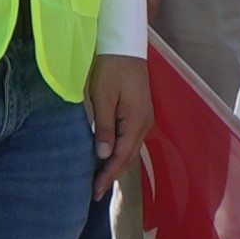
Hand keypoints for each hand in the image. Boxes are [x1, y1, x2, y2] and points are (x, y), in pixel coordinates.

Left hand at [84, 52, 152, 201]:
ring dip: (116, 165)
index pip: (121, 156)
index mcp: (136, 121)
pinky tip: (109, 157)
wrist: (125, 45)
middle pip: (128, 156)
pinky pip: (130, 139)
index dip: (108, 175)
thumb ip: (105, 127)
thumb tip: (103, 156)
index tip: (95, 191)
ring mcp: (144, 118)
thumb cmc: (111, 68)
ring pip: (130, 149)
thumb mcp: (103, 97)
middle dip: (112, 175)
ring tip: (101, 180)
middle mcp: (144, 123)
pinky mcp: (140, 112)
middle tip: (96, 193)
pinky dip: (120, 152)